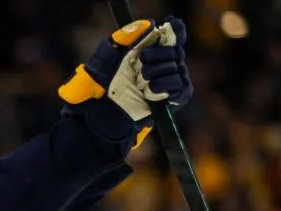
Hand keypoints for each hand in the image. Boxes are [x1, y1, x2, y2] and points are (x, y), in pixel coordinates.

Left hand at [58, 17, 192, 146]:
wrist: (100, 116)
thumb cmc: (100, 86)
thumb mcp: (106, 57)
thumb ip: (123, 38)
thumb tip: (148, 25)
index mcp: (149, 49)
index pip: (173, 33)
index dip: (175, 30)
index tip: (168, 30)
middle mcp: (162, 63)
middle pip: (175, 49)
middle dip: (157, 55)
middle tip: (140, 66)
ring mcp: (170, 80)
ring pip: (177, 67)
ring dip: (157, 72)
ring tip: (141, 82)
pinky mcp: (174, 98)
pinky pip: (181, 86)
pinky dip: (165, 86)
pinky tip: (150, 90)